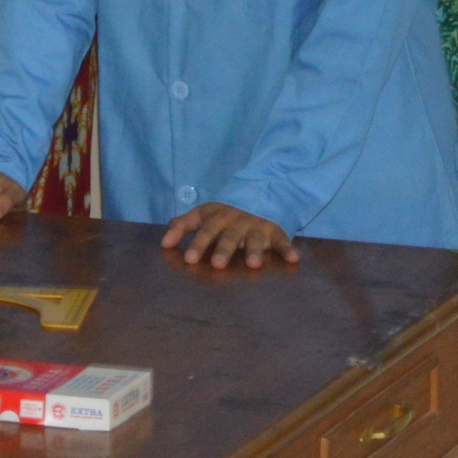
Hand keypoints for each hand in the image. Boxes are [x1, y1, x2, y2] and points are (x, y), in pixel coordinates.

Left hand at [163, 203, 299, 268]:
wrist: (258, 193)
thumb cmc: (224, 213)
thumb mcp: (202, 214)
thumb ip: (182, 226)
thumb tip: (163, 243)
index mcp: (217, 216)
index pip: (204, 229)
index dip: (197, 243)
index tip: (189, 258)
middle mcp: (236, 221)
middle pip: (229, 236)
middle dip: (223, 249)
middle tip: (217, 264)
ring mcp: (257, 226)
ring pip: (255, 239)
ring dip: (255, 251)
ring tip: (252, 264)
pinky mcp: (275, 230)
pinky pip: (283, 240)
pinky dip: (289, 249)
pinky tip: (294, 259)